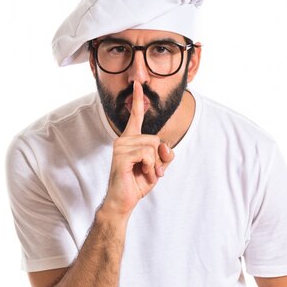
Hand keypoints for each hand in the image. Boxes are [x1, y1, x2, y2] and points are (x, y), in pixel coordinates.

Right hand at [102, 81, 174, 216]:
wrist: (123, 201)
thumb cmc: (137, 183)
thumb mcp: (157, 167)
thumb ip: (164, 155)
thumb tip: (166, 146)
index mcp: (130, 139)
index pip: (135, 116)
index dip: (138, 101)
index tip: (138, 84)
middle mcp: (123, 139)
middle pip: (155, 139)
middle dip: (159, 158)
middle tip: (151, 171)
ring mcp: (120, 147)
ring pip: (152, 147)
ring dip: (154, 164)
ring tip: (145, 174)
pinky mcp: (121, 156)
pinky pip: (147, 154)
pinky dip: (150, 167)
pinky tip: (142, 174)